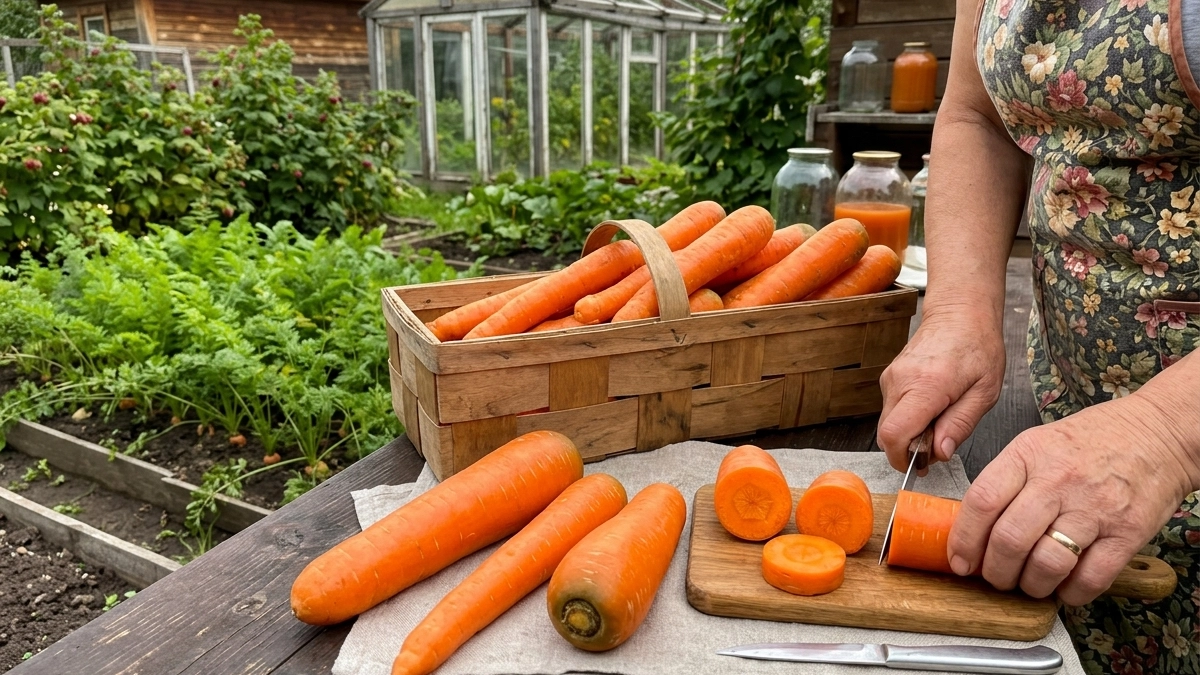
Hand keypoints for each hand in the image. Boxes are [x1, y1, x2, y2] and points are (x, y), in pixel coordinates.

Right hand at [877, 304, 1005, 471]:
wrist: (959, 313)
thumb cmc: (978, 347)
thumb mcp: (984, 392)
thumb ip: (960, 424)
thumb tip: (940, 452)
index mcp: (926, 385)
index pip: (894, 434)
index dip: (903, 458)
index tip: (922, 465)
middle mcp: (900, 381)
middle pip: (887, 433)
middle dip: (909, 449)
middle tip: (939, 444)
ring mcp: (890, 378)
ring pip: (888, 423)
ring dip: (910, 433)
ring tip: (941, 421)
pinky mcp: (889, 378)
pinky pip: (891, 410)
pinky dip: (908, 419)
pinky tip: (932, 409)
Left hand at [946, 394, 1197, 604]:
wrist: (1158, 434)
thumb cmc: (1092, 440)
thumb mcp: (1038, 443)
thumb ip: (1007, 479)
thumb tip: (972, 524)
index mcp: (1029, 454)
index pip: (982, 501)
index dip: (964, 539)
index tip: (959, 560)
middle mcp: (1059, 481)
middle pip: (1009, 539)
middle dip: (994, 571)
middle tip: (995, 577)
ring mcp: (1094, 508)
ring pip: (1046, 564)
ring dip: (1030, 585)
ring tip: (1029, 583)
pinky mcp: (1127, 533)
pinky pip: (1090, 578)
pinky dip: (1070, 593)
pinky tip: (1064, 586)